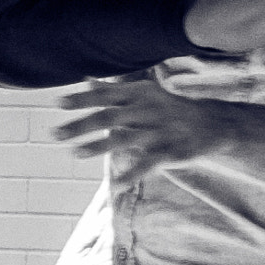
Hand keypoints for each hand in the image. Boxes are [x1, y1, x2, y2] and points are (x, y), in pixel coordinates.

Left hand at [55, 75, 230, 182]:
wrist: (211, 124)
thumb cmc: (169, 108)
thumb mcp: (145, 93)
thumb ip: (114, 90)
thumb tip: (86, 79)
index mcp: (140, 94)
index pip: (105, 94)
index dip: (81, 98)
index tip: (57, 103)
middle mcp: (147, 110)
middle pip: (108, 116)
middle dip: (80, 125)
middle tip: (54, 134)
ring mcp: (158, 132)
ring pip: (123, 139)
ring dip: (97, 146)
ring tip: (75, 153)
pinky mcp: (170, 153)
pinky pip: (146, 165)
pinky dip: (130, 175)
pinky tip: (113, 186)